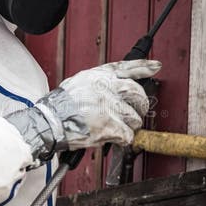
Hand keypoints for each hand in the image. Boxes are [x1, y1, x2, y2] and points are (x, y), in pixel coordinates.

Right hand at [5, 59, 160, 163]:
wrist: (48, 122)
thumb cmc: (60, 106)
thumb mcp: (79, 83)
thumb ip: (98, 83)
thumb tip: (115, 87)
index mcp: (99, 76)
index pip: (127, 67)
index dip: (144, 67)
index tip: (156, 66)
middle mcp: (107, 88)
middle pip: (138, 94)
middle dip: (141, 105)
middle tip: (137, 113)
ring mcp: (109, 107)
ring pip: (135, 118)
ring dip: (130, 126)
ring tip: (117, 128)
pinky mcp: (109, 126)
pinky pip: (128, 135)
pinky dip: (123, 140)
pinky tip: (113, 138)